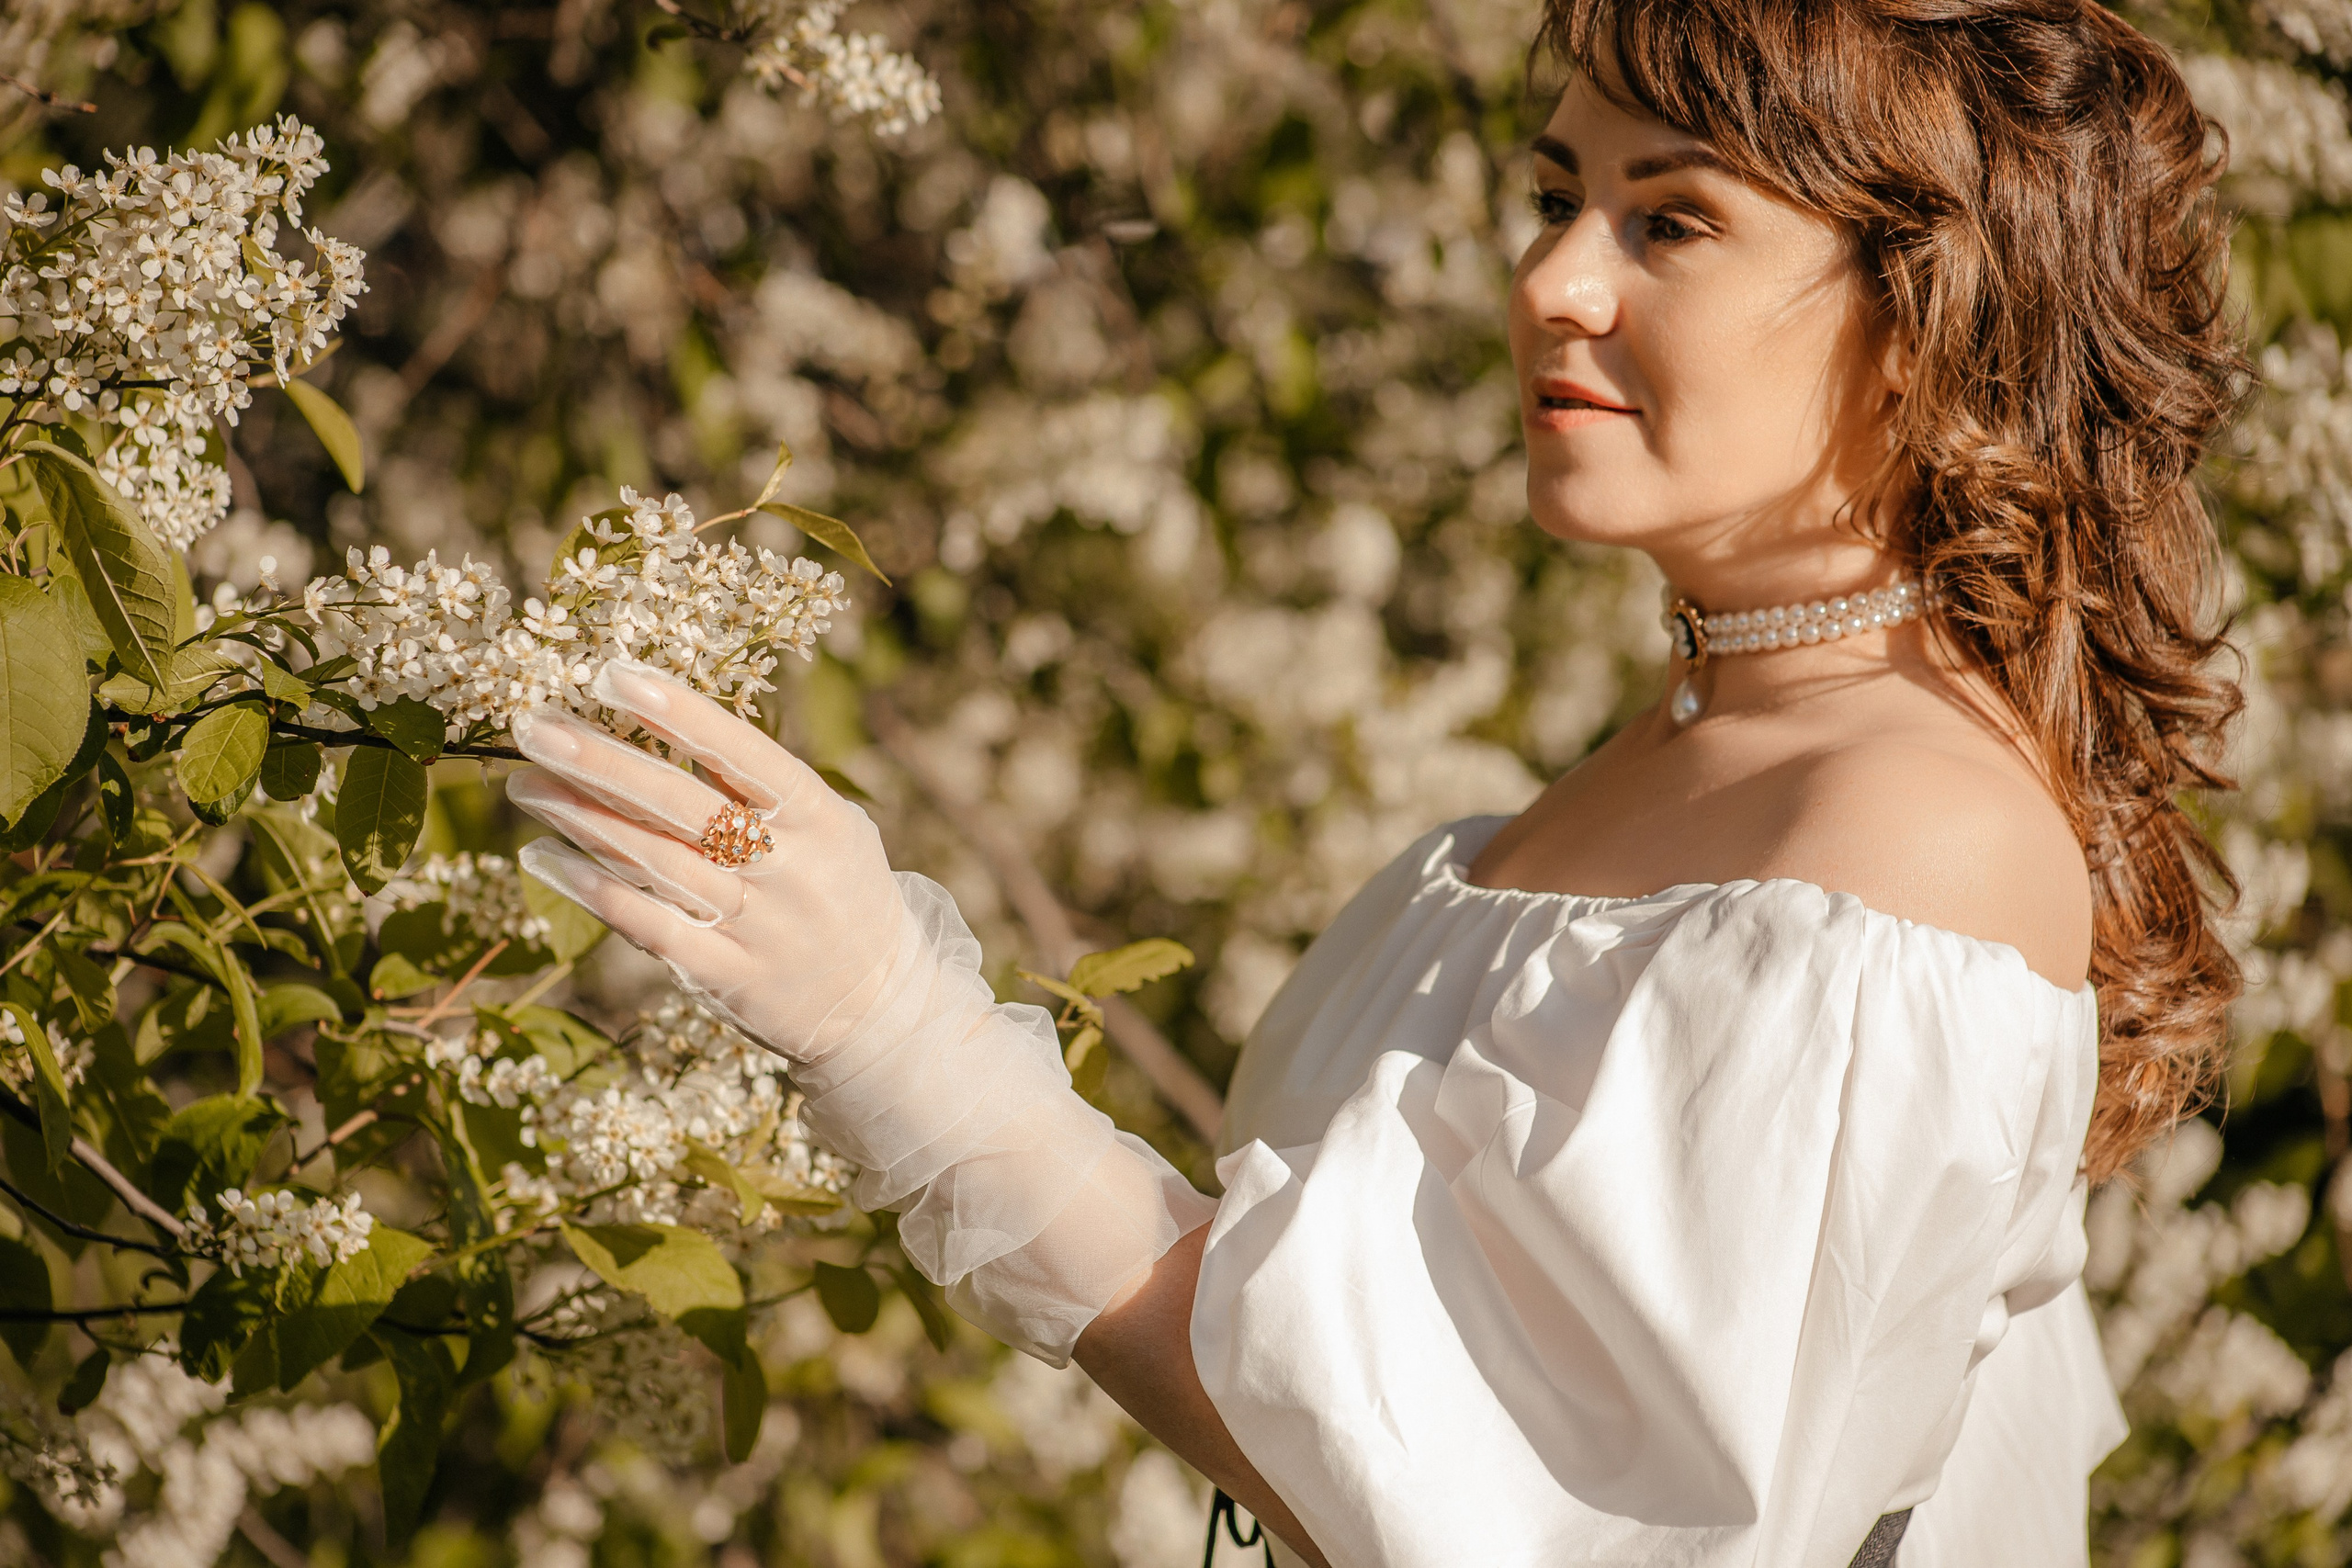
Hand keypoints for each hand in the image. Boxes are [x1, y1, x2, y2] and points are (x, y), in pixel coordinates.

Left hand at [504, 659, 912, 1063]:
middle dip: (600, 761)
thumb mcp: (830, 826)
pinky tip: (545, 858)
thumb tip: (668, 718)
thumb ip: (763, 785)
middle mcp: (790, 869)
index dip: (677, 712)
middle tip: (533, 727)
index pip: (743, 752)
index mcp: (820, 817)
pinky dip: (594, 891)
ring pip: (657, 863)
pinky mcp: (727, 977)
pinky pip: (651, 927)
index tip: (610, 675)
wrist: (882, 1004)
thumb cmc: (841, 890)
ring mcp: (758, 927)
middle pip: (683, 805)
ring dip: (581, 819)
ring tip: (526, 784)